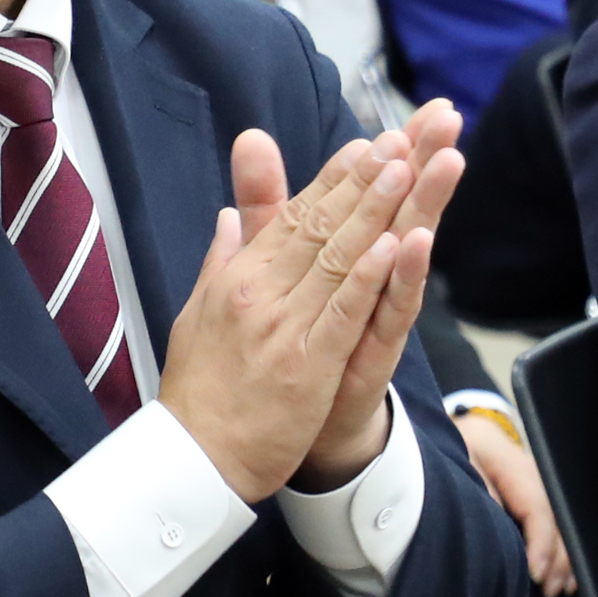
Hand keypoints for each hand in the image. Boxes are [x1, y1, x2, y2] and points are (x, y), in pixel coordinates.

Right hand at [155, 111, 456, 501]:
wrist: (193, 458)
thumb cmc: (200, 389)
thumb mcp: (199, 310)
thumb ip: (220, 260)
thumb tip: (229, 218)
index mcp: (237, 277)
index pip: (292, 216)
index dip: (332, 179)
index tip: (366, 144)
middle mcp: (259, 293)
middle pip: (319, 225)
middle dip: (362, 179)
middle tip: (399, 138)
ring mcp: (283, 328)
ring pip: (336, 259)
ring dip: (373, 211)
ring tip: (405, 169)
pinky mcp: (306, 366)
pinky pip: (342, 313)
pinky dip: (367, 277)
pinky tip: (393, 245)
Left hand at [456, 407, 572, 596]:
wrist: (475, 435)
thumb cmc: (464, 450)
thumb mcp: (462, 463)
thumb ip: (479, 491)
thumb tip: (493, 520)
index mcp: (518, 469)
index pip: (538, 508)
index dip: (541, 543)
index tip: (536, 573)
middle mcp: (540, 479)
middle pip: (561, 522)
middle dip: (558, 560)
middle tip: (548, 590)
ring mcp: (548, 489)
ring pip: (567, 527)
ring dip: (566, 561)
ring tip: (560, 589)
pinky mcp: (546, 500)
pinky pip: (562, 527)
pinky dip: (566, 553)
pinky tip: (568, 577)